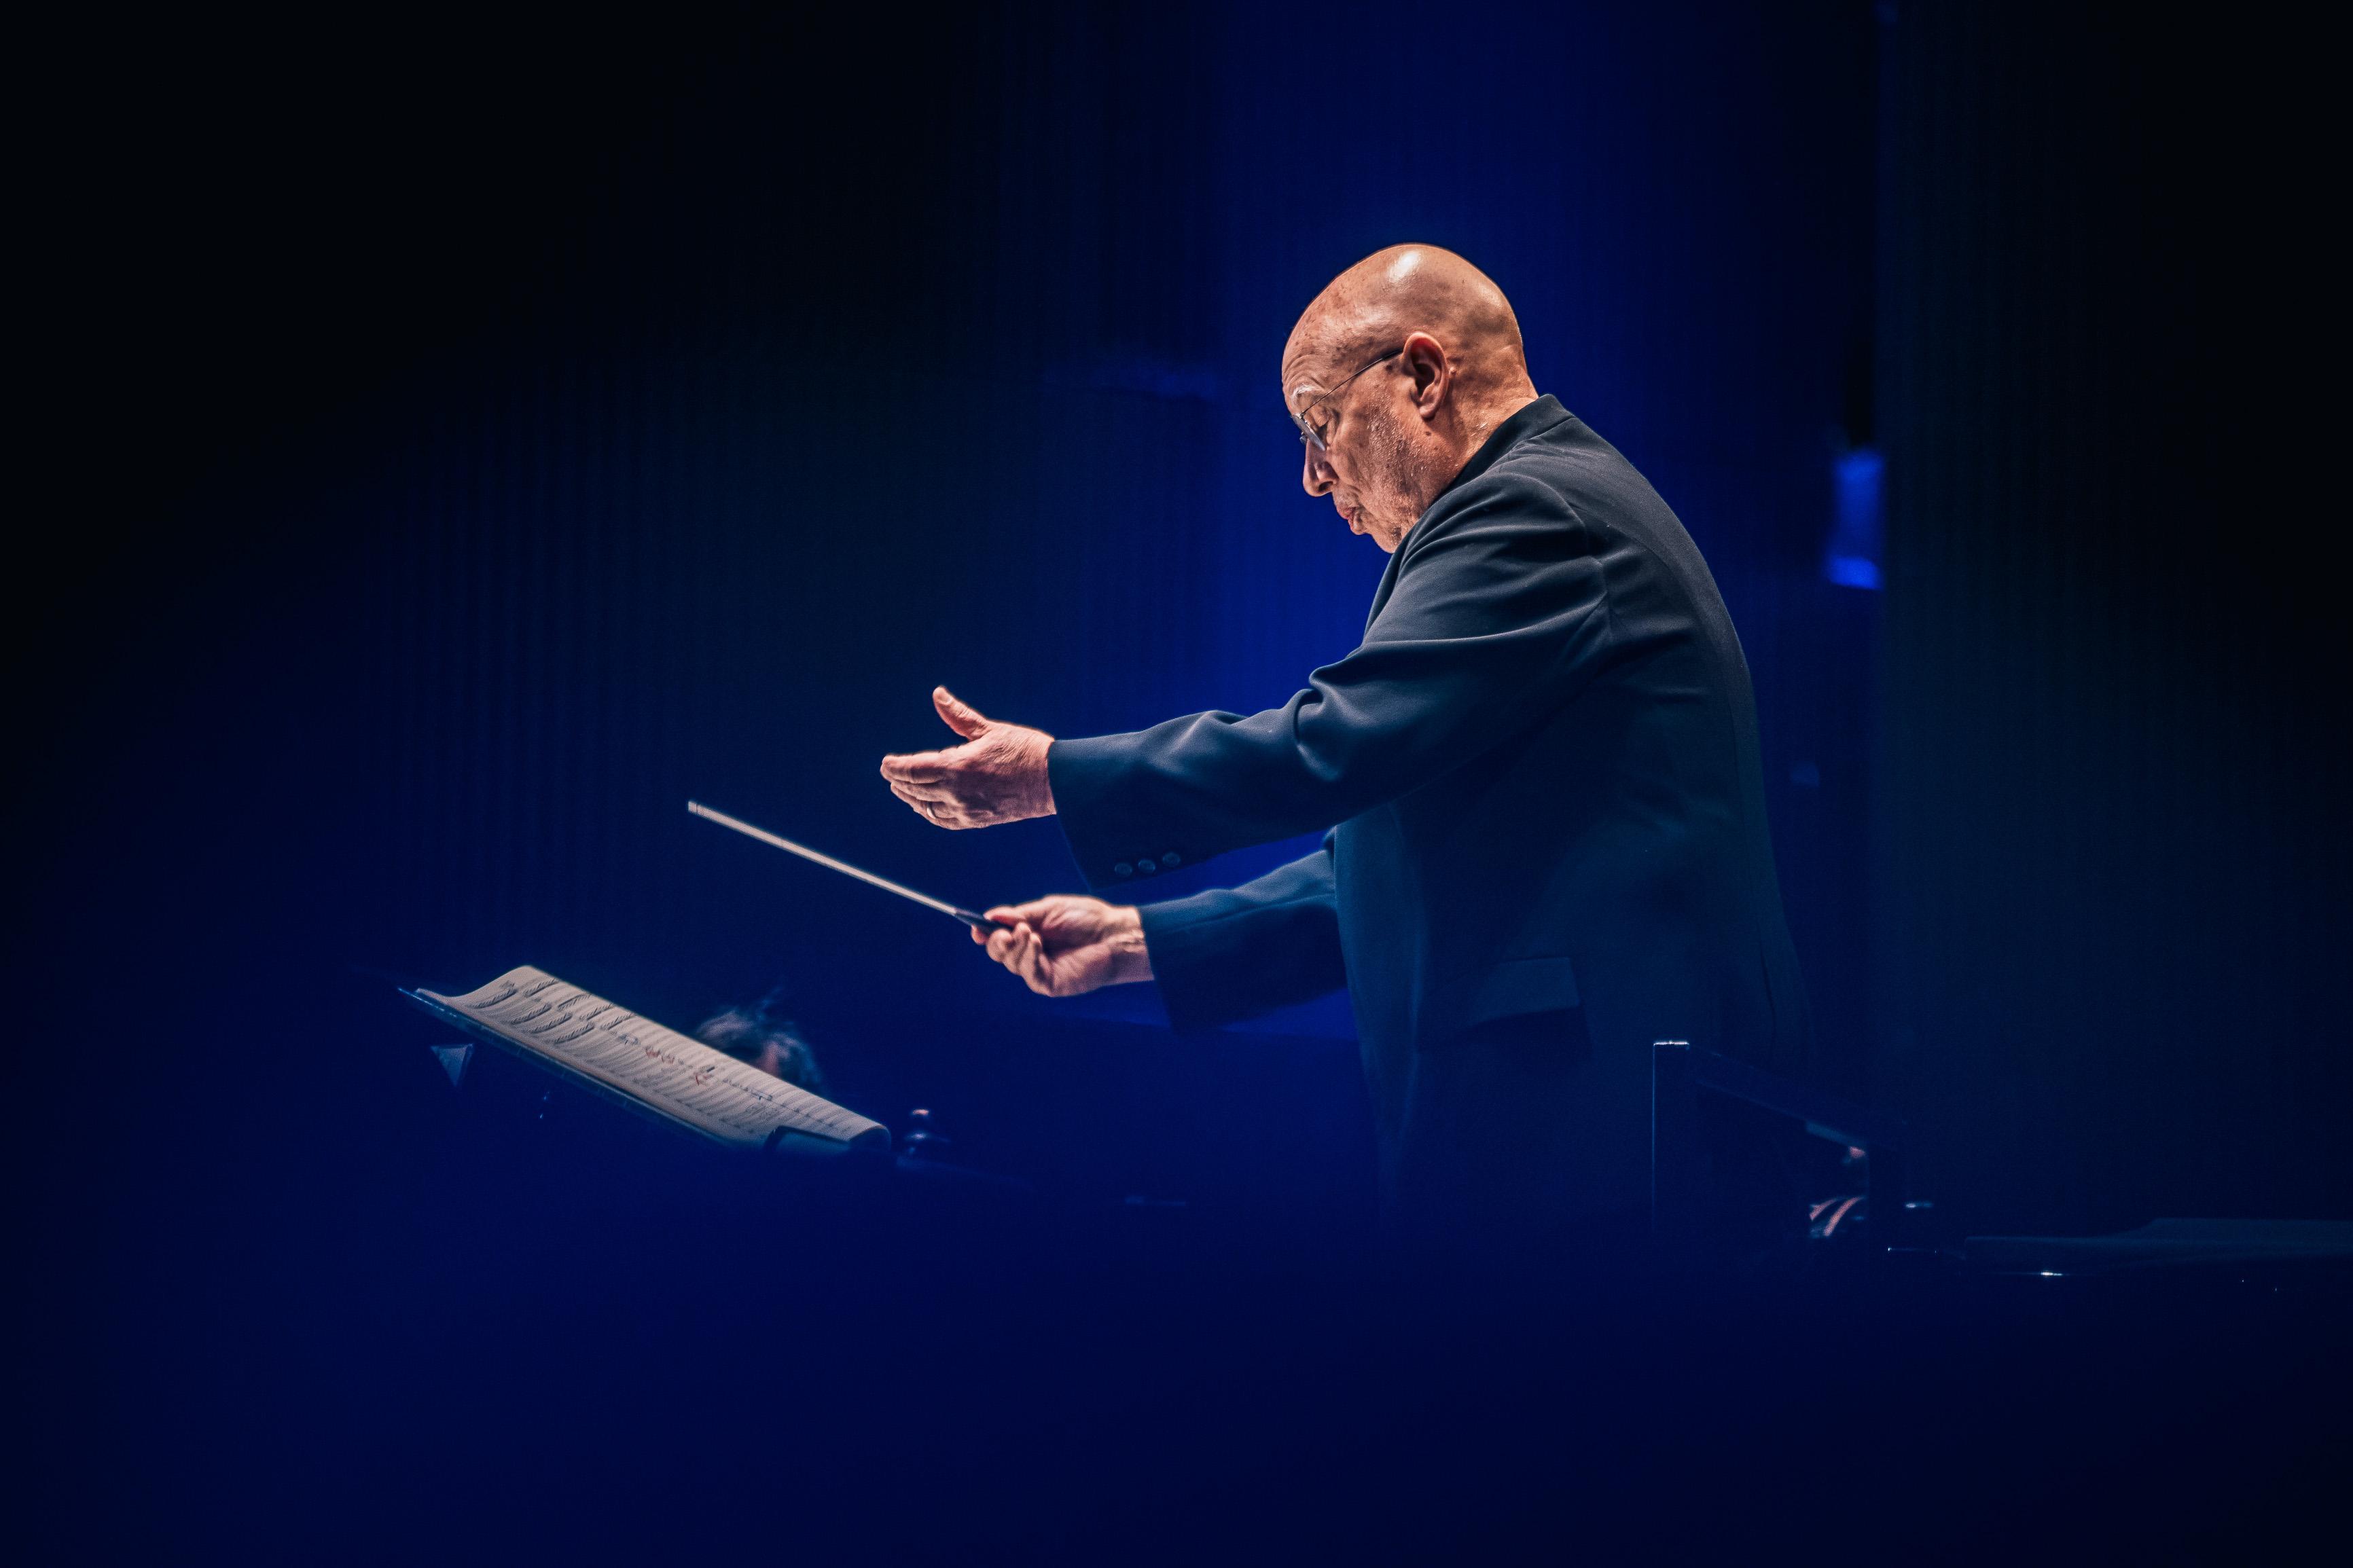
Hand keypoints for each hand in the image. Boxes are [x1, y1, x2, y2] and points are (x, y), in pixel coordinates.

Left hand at [880, 687, 1055, 828]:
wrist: (1054, 782)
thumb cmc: (1025, 751)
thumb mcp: (989, 729)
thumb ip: (958, 716)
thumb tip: (938, 695)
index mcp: (957, 767)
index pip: (913, 770)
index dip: (895, 767)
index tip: (885, 763)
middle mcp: (956, 793)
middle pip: (915, 789)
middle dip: (899, 780)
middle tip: (889, 773)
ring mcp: (965, 810)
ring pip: (926, 807)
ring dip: (910, 798)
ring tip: (901, 789)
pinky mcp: (976, 821)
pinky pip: (943, 820)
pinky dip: (928, 813)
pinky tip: (924, 807)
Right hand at [971, 895, 1151, 996]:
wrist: (1113, 935)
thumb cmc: (1086, 919)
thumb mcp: (1048, 910)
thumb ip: (1020, 915)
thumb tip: (991, 917)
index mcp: (1029, 933)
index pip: (1000, 936)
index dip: (985, 933)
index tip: (976, 928)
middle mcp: (1031, 952)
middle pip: (1000, 953)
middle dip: (997, 941)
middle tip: (1005, 932)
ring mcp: (1040, 969)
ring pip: (1012, 962)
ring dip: (1016, 945)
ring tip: (1030, 932)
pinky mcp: (1050, 983)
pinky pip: (1029, 973)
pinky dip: (1028, 957)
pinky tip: (1037, 943)